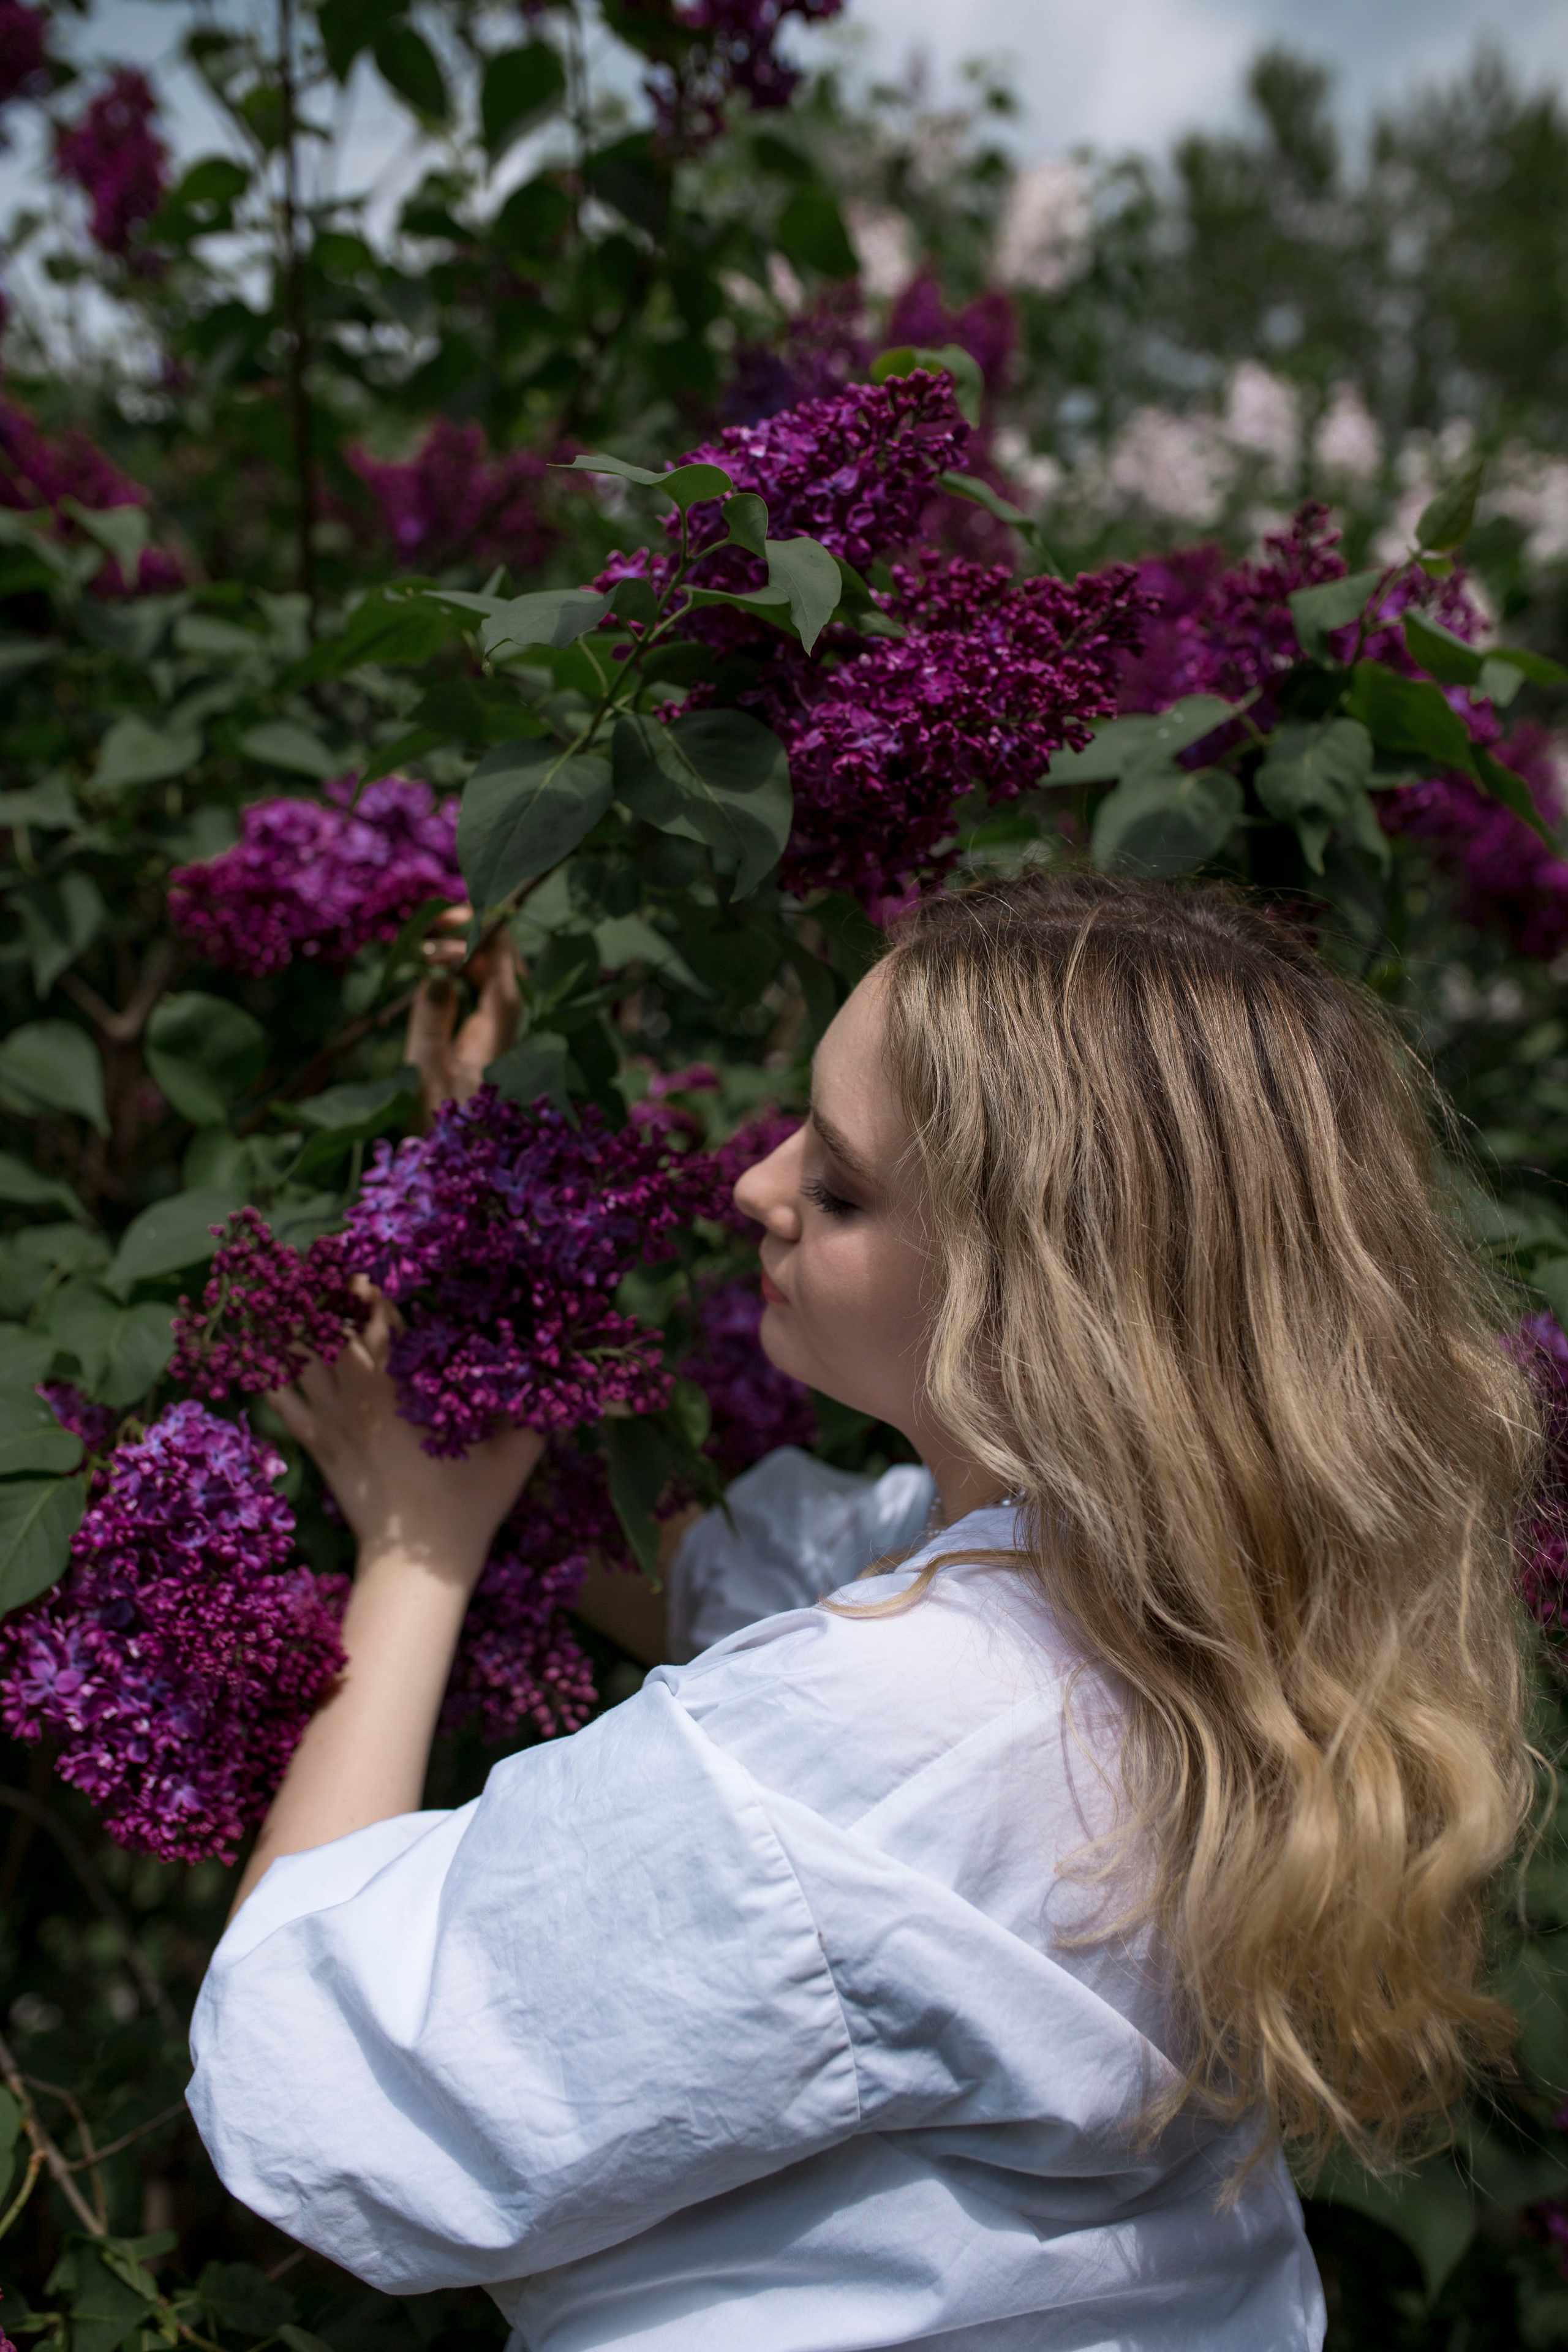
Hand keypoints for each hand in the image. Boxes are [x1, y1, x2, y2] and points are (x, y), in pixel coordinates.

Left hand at [268, 1290, 544, 1584]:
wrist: (417, 1566)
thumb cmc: (470, 1506)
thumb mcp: (516, 1455)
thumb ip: (533, 1410)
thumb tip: (553, 1376)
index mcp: (407, 1388)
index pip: (382, 1322)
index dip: (373, 1290)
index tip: (369, 1269)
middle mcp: (363, 1395)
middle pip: (334, 1328)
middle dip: (329, 1297)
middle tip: (327, 1272)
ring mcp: (334, 1421)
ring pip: (301, 1358)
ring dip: (296, 1325)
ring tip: (289, 1296)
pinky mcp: (317, 1446)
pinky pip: (283, 1400)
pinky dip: (271, 1373)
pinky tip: (260, 1351)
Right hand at [405, 905, 521, 1119]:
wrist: (470, 1181)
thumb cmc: (444, 1131)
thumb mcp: (426, 1072)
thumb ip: (430, 1016)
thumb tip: (436, 971)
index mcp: (504, 1028)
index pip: (503, 959)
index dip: (479, 927)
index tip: (443, 917)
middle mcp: (515, 1028)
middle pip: (503, 964)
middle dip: (470, 936)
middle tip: (429, 928)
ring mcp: (508, 1039)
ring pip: (495, 980)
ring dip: (464, 958)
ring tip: (423, 951)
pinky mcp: (497, 1051)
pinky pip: (485, 1002)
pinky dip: (463, 982)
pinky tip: (434, 978)